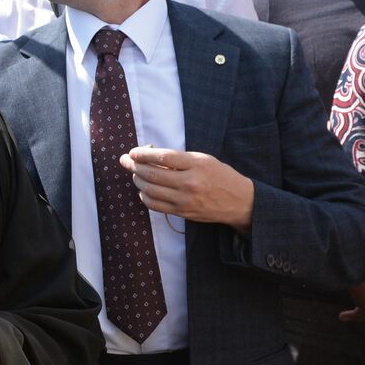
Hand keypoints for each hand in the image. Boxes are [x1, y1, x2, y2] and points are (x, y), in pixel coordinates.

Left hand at [119, 146, 254, 233]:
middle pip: (152, 174)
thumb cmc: (220, 176)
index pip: (163, 156)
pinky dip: (145, 196)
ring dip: (137, 180)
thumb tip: (151, 156)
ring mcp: (185, 199)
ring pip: (150, 190)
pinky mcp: (182, 212)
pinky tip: (144, 190)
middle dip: (134, 166)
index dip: (143, 154)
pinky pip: (155, 205)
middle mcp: (190, 182)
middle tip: (125, 161)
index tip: (133, 152)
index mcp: (196, 164)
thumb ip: (180, 158)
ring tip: (134, 174)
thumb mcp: (204, 160)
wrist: (239, 202)